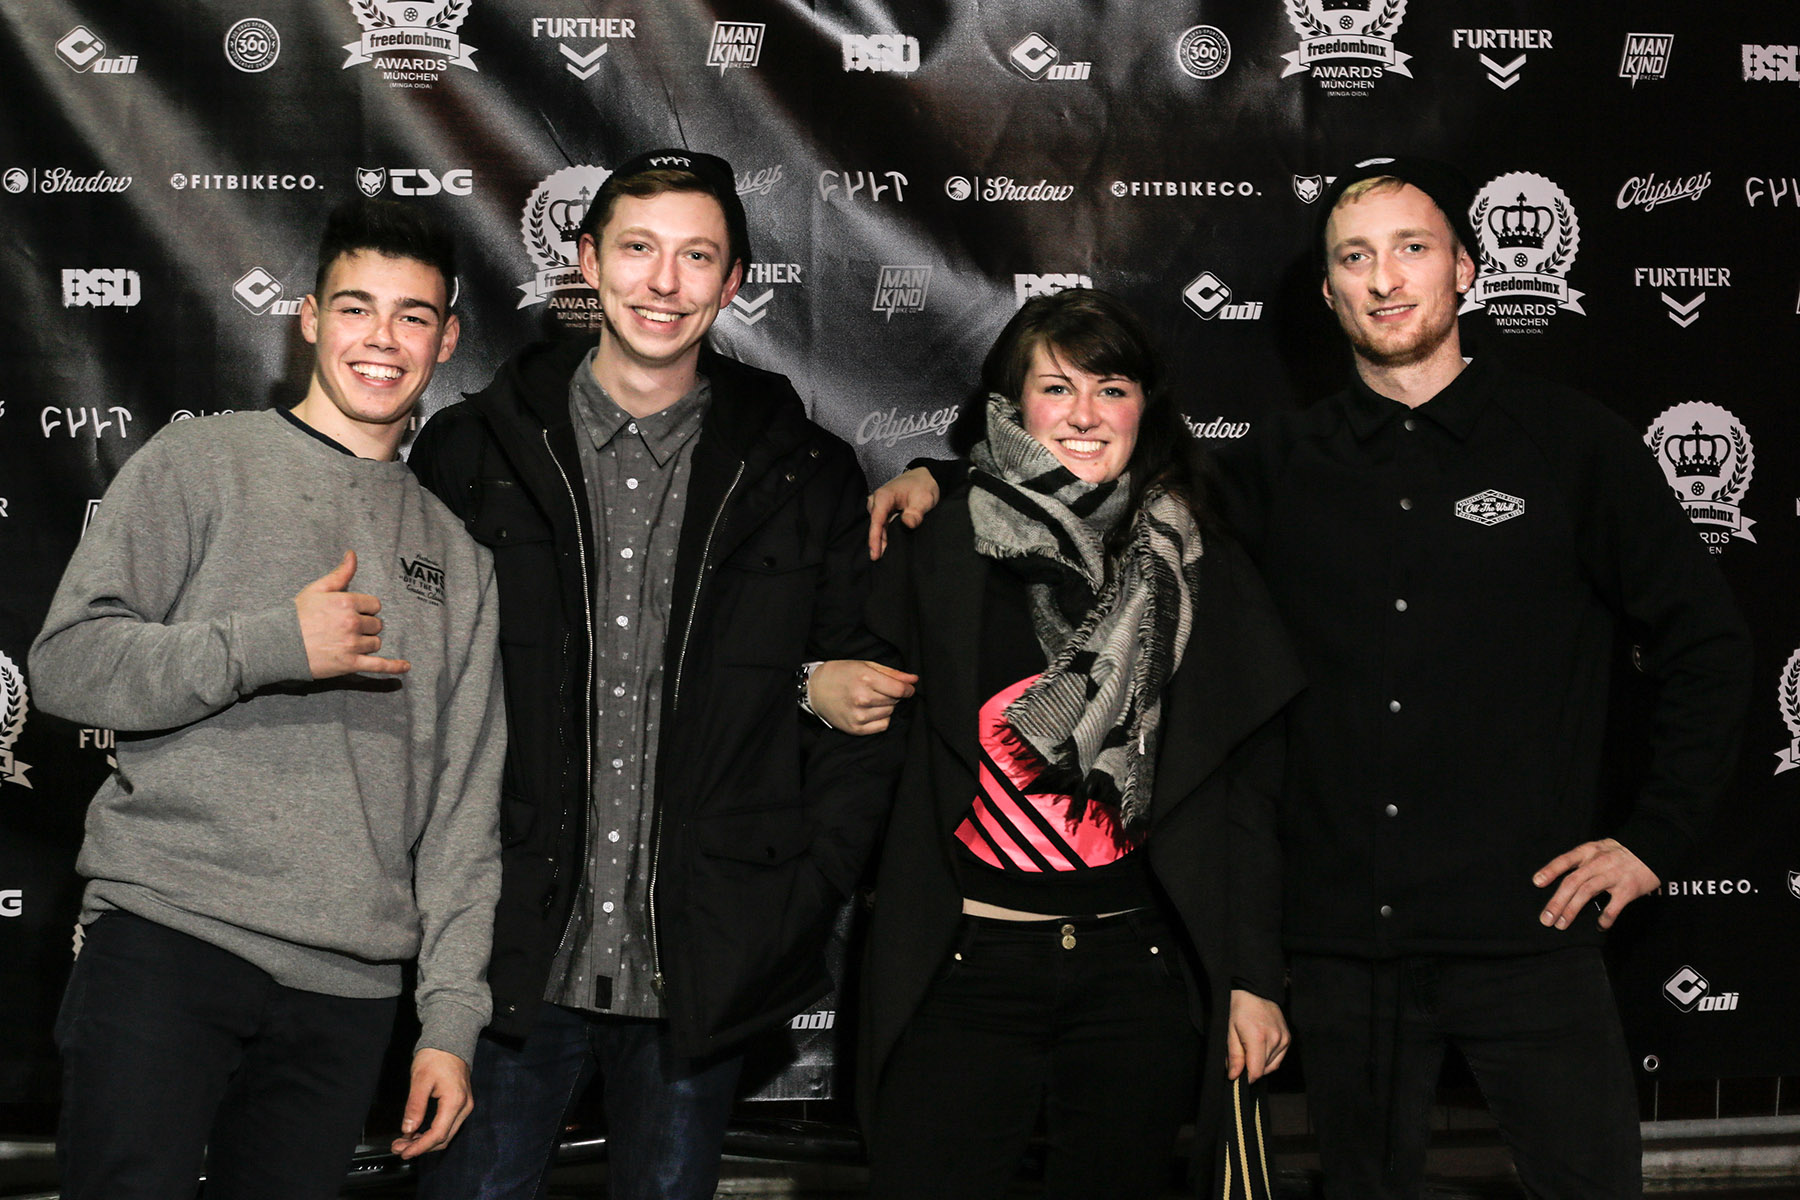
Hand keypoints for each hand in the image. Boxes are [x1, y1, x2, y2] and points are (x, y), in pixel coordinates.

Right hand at [295, 551, 409, 678]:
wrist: (278, 644)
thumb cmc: (297, 615)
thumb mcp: (318, 589)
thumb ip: (341, 573)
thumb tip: (353, 554)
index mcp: (347, 602)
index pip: (374, 605)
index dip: (365, 609)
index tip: (352, 612)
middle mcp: (352, 623)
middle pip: (376, 624)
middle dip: (365, 626)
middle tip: (344, 628)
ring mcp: (352, 644)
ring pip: (376, 642)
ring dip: (367, 642)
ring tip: (346, 642)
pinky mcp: (350, 664)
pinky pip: (379, 665)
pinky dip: (394, 666)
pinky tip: (406, 667)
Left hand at [390, 1048, 472, 1158]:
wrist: (449, 1041)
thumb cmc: (435, 1057)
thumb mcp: (420, 1080)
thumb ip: (415, 1106)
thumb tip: (408, 1129)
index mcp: (455, 1102)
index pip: (438, 1134)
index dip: (420, 1147)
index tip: (403, 1151)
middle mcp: (464, 1107)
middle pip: (443, 1138)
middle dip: (420, 1147)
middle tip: (399, 1147)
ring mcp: (464, 1105)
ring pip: (446, 1133)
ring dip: (425, 1141)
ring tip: (404, 1142)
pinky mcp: (461, 1103)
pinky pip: (448, 1125)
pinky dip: (432, 1133)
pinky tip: (417, 1132)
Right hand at [808, 659, 917, 733]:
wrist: (815, 689)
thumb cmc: (841, 674)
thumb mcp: (866, 666)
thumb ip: (892, 673)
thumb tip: (914, 679)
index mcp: (866, 679)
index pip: (900, 689)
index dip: (907, 689)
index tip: (907, 688)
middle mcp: (862, 698)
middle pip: (895, 701)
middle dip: (892, 695)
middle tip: (878, 689)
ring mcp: (858, 715)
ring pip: (890, 713)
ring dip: (885, 706)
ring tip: (870, 699)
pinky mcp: (855, 728)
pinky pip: (882, 726)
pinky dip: (881, 718)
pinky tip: (869, 710)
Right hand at [866, 467, 940, 559]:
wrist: (925, 477)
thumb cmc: (923, 485)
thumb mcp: (924, 498)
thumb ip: (916, 512)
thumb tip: (908, 524)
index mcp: (884, 496)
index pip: (877, 520)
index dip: (875, 538)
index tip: (876, 553)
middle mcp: (877, 501)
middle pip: (875, 526)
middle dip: (877, 543)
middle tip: (881, 560)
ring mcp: (880, 506)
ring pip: (878, 527)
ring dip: (882, 540)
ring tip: (885, 557)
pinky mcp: (884, 511)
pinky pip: (882, 525)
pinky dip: (885, 535)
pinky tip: (889, 547)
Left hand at [1227, 989, 1289, 1081]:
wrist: (1255, 991)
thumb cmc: (1239, 1008)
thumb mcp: (1230, 1031)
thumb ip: (1234, 1055)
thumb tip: (1235, 1076)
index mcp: (1258, 1037)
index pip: (1256, 1071)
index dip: (1246, 1078)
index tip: (1238, 1076)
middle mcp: (1274, 1039)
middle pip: (1263, 1070)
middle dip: (1250, 1069)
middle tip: (1241, 1057)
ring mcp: (1283, 1039)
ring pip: (1271, 1066)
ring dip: (1260, 1064)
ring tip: (1250, 1048)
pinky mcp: (1288, 1038)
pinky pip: (1278, 1059)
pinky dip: (1269, 1059)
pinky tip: (1260, 1048)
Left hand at [1534, 837, 1658, 930]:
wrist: (1653, 848)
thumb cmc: (1621, 851)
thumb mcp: (1599, 847)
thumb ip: (1582, 860)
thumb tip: (1560, 877)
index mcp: (1589, 851)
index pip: (1565, 860)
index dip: (1550, 870)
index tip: (1537, 882)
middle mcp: (1598, 862)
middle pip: (1572, 882)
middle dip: (1557, 902)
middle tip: (1546, 918)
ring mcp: (1613, 876)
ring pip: (1586, 893)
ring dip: (1571, 910)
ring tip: (1561, 924)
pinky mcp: (1628, 889)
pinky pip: (1613, 907)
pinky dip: (1605, 918)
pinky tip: (1599, 926)